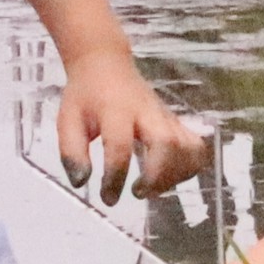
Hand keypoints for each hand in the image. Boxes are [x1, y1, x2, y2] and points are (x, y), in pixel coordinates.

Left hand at [58, 51, 208, 202]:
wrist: (105, 65)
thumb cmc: (85, 96)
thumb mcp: (67, 120)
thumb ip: (71, 152)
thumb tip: (81, 182)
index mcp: (115, 110)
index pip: (119, 145)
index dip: (115, 176)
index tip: (108, 198)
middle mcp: (146, 111)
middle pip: (166, 143)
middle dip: (156, 176)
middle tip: (137, 193)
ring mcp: (166, 116)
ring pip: (186, 146)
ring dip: (175, 175)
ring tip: (152, 188)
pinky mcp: (176, 121)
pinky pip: (195, 145)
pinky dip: (191, 166)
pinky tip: (171, 177)